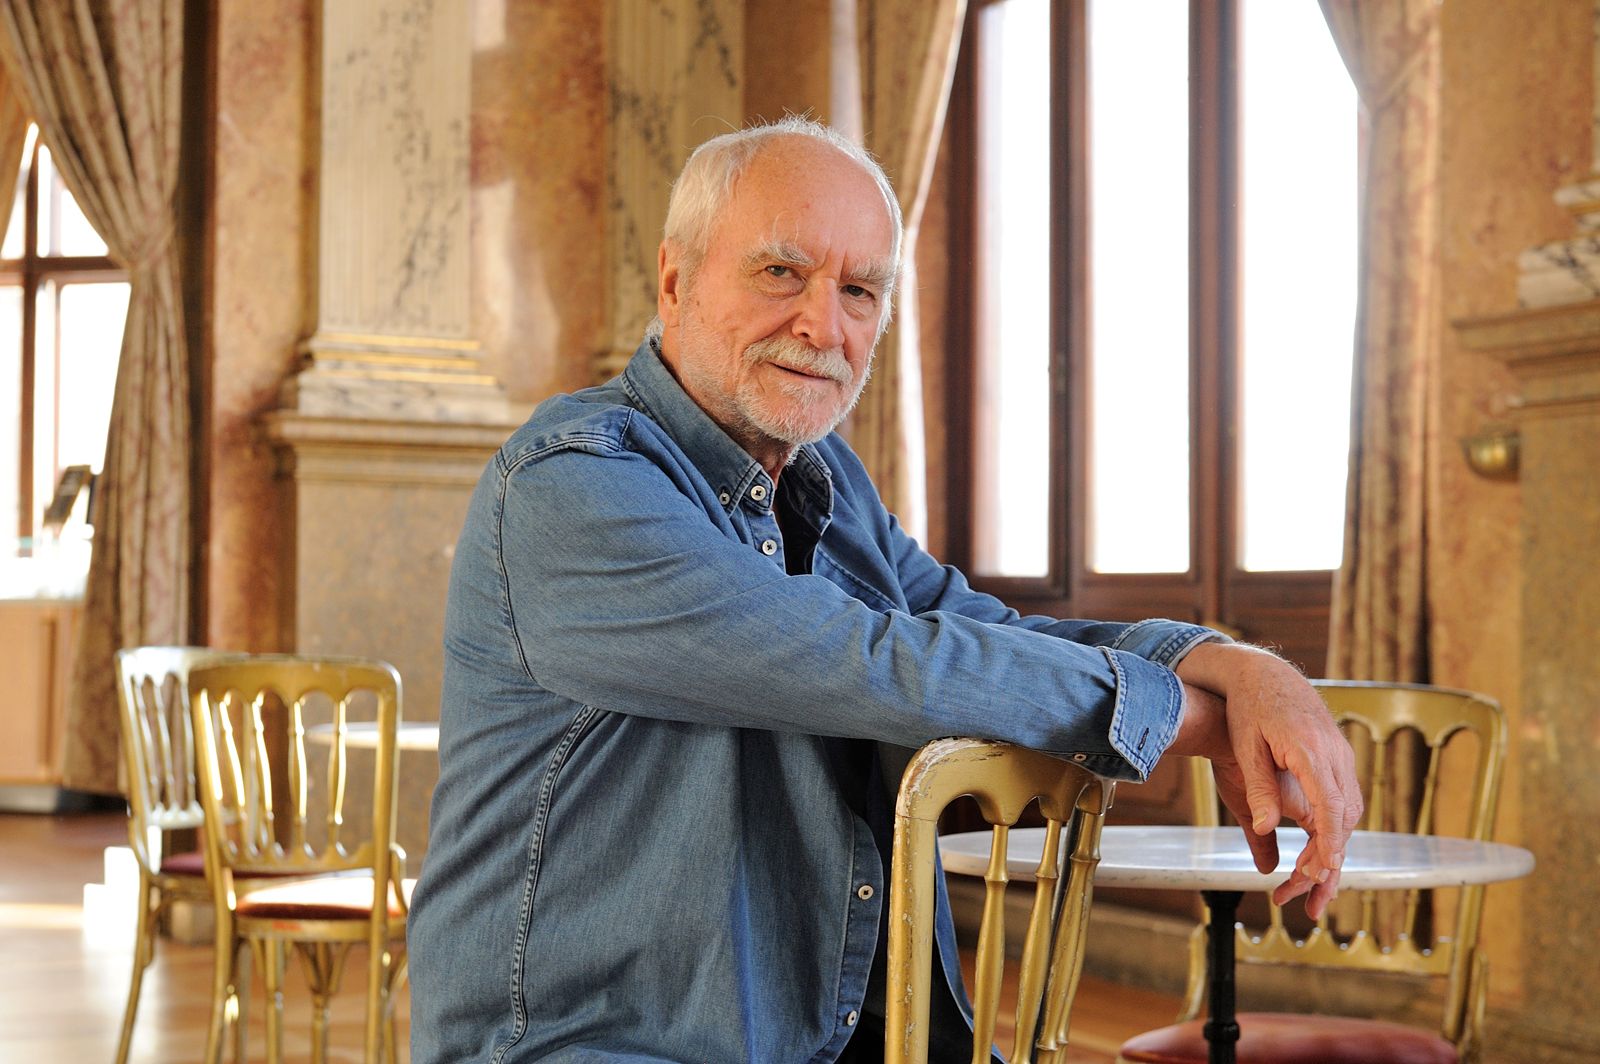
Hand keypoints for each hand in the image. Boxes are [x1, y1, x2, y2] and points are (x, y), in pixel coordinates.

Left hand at [1167, 643, 1363, 919]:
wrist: (1266, 673)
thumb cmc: (1250, 708)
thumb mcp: (1246, 746)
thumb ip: (1258, 788)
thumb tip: (1266, 830)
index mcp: (1310, 751)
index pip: (1329, 805)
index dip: (1330, 841)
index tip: (1326, 872)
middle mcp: (1334, 754)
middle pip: (1344, 816)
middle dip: (1331, 858)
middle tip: (1312, 897)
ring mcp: (1340, 754)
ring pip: (1349, 810)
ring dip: (1335, 847)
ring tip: (1313, 884)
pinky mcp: (1338, 757)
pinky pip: (1344, 798)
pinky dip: (1336, 827)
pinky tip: (1319, 851)